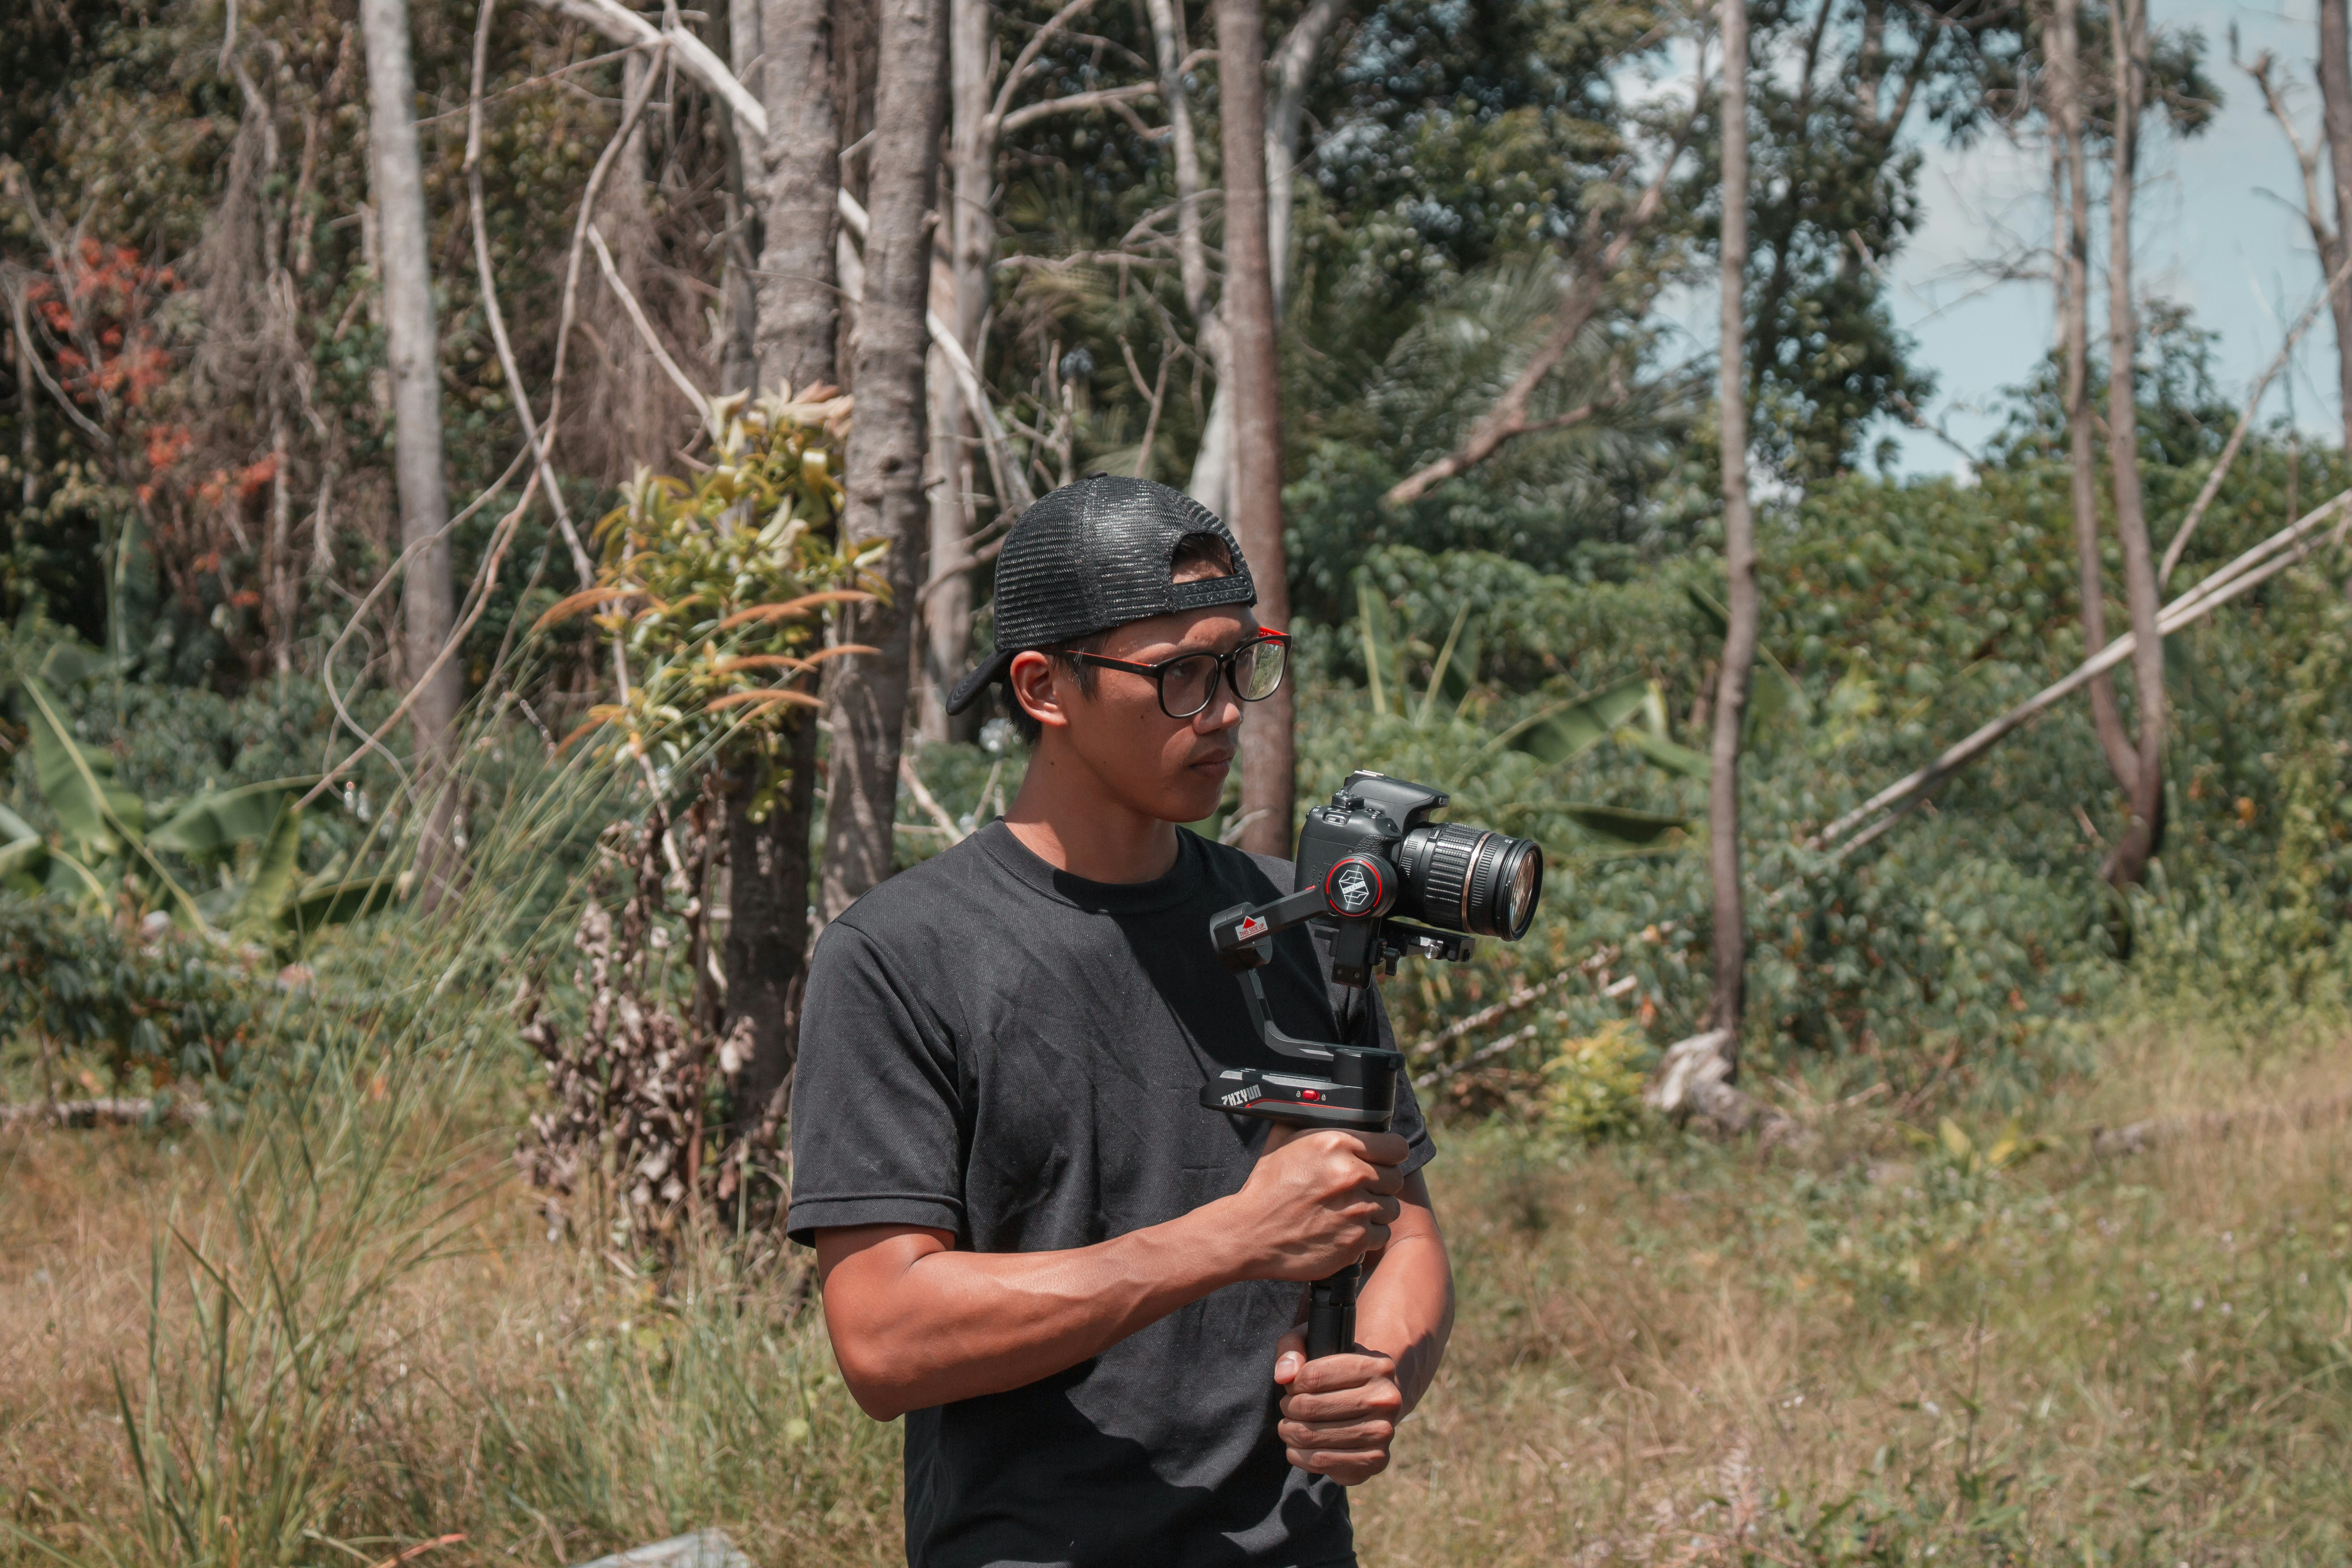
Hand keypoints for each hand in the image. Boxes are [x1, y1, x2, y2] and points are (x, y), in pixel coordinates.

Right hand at [1226, 1126, 1406, 1280]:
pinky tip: (1345, 1230)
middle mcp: (1352, 1175)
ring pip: (1391, 1208)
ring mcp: (1357, 1209)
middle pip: (1395, 1178)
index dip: (1389, 1154)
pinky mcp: (1356, 1240)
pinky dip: (1367, 1235)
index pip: (1396, 1147)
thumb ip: (1309, 1121)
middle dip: (1379, 1184)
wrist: (1250, 1232)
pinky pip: (1381, 1234)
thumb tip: (1318, 1106)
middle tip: (1357, 1190)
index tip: (1383, 1161)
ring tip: (1348, 1211)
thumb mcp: (1283, 1141)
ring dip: (1375, 1210)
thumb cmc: (1266, 1188)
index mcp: (1338, 1144)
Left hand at [1272, 1328, 1403, 1484]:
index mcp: (1378, 1366)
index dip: (1293, 1383)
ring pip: (1312, 1436)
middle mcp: (1387, 1400)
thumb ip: (1292, 1349)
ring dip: (1290, 1431)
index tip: (1293, 1385)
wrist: (1375, 1405)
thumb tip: (1284, 1376)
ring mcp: (1383, 1434)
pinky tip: (1298, 1446)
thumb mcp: (1316, 1344)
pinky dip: (1299, 1455)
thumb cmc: (1339, 1373)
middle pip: (1310, 1407)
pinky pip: (1321, 1462)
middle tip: (1288, 1407)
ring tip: (1290, 1425)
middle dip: (1289, 1408)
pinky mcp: (1374, 1461)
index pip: (1313, 1375)